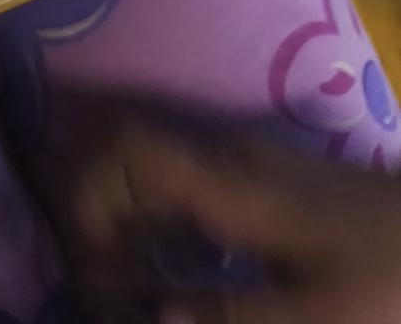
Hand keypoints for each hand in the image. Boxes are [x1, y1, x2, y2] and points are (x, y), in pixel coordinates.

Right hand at [74, 123, 400, 321]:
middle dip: (104, 221)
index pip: (129, 149)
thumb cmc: (386, 281)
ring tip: (127, 291)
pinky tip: (181, 278)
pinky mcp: (274, 187)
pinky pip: (197, 194)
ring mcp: (255, 169)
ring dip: (135, 228)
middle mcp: (231, 161)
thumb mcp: (312, 320)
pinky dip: (170, 231)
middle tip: (99, 291)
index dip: (88, 193)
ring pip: (166, 181)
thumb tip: (148, 316)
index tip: (86, 262)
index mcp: (229, 183)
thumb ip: (225, 316)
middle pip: (138, 165)